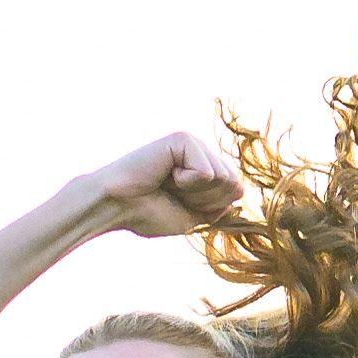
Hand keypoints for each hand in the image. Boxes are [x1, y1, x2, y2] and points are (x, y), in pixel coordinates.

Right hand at [83, 128, 243, 238]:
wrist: (117, 207)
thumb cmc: (147, 213)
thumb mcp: (193, 217)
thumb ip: (219, 205)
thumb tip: (240, 188)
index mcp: (202, 170)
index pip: (235, 192)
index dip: (212, 208)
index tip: (180, 205)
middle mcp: (200, 153)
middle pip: (233, 184)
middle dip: (205, 201)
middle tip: (172, 194)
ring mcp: (192, 144)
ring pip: (223, 178)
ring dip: (195, 193)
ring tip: (167, 184)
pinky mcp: (183, 139)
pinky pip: (207, 172)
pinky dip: (186, 183)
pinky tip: (164, 174)